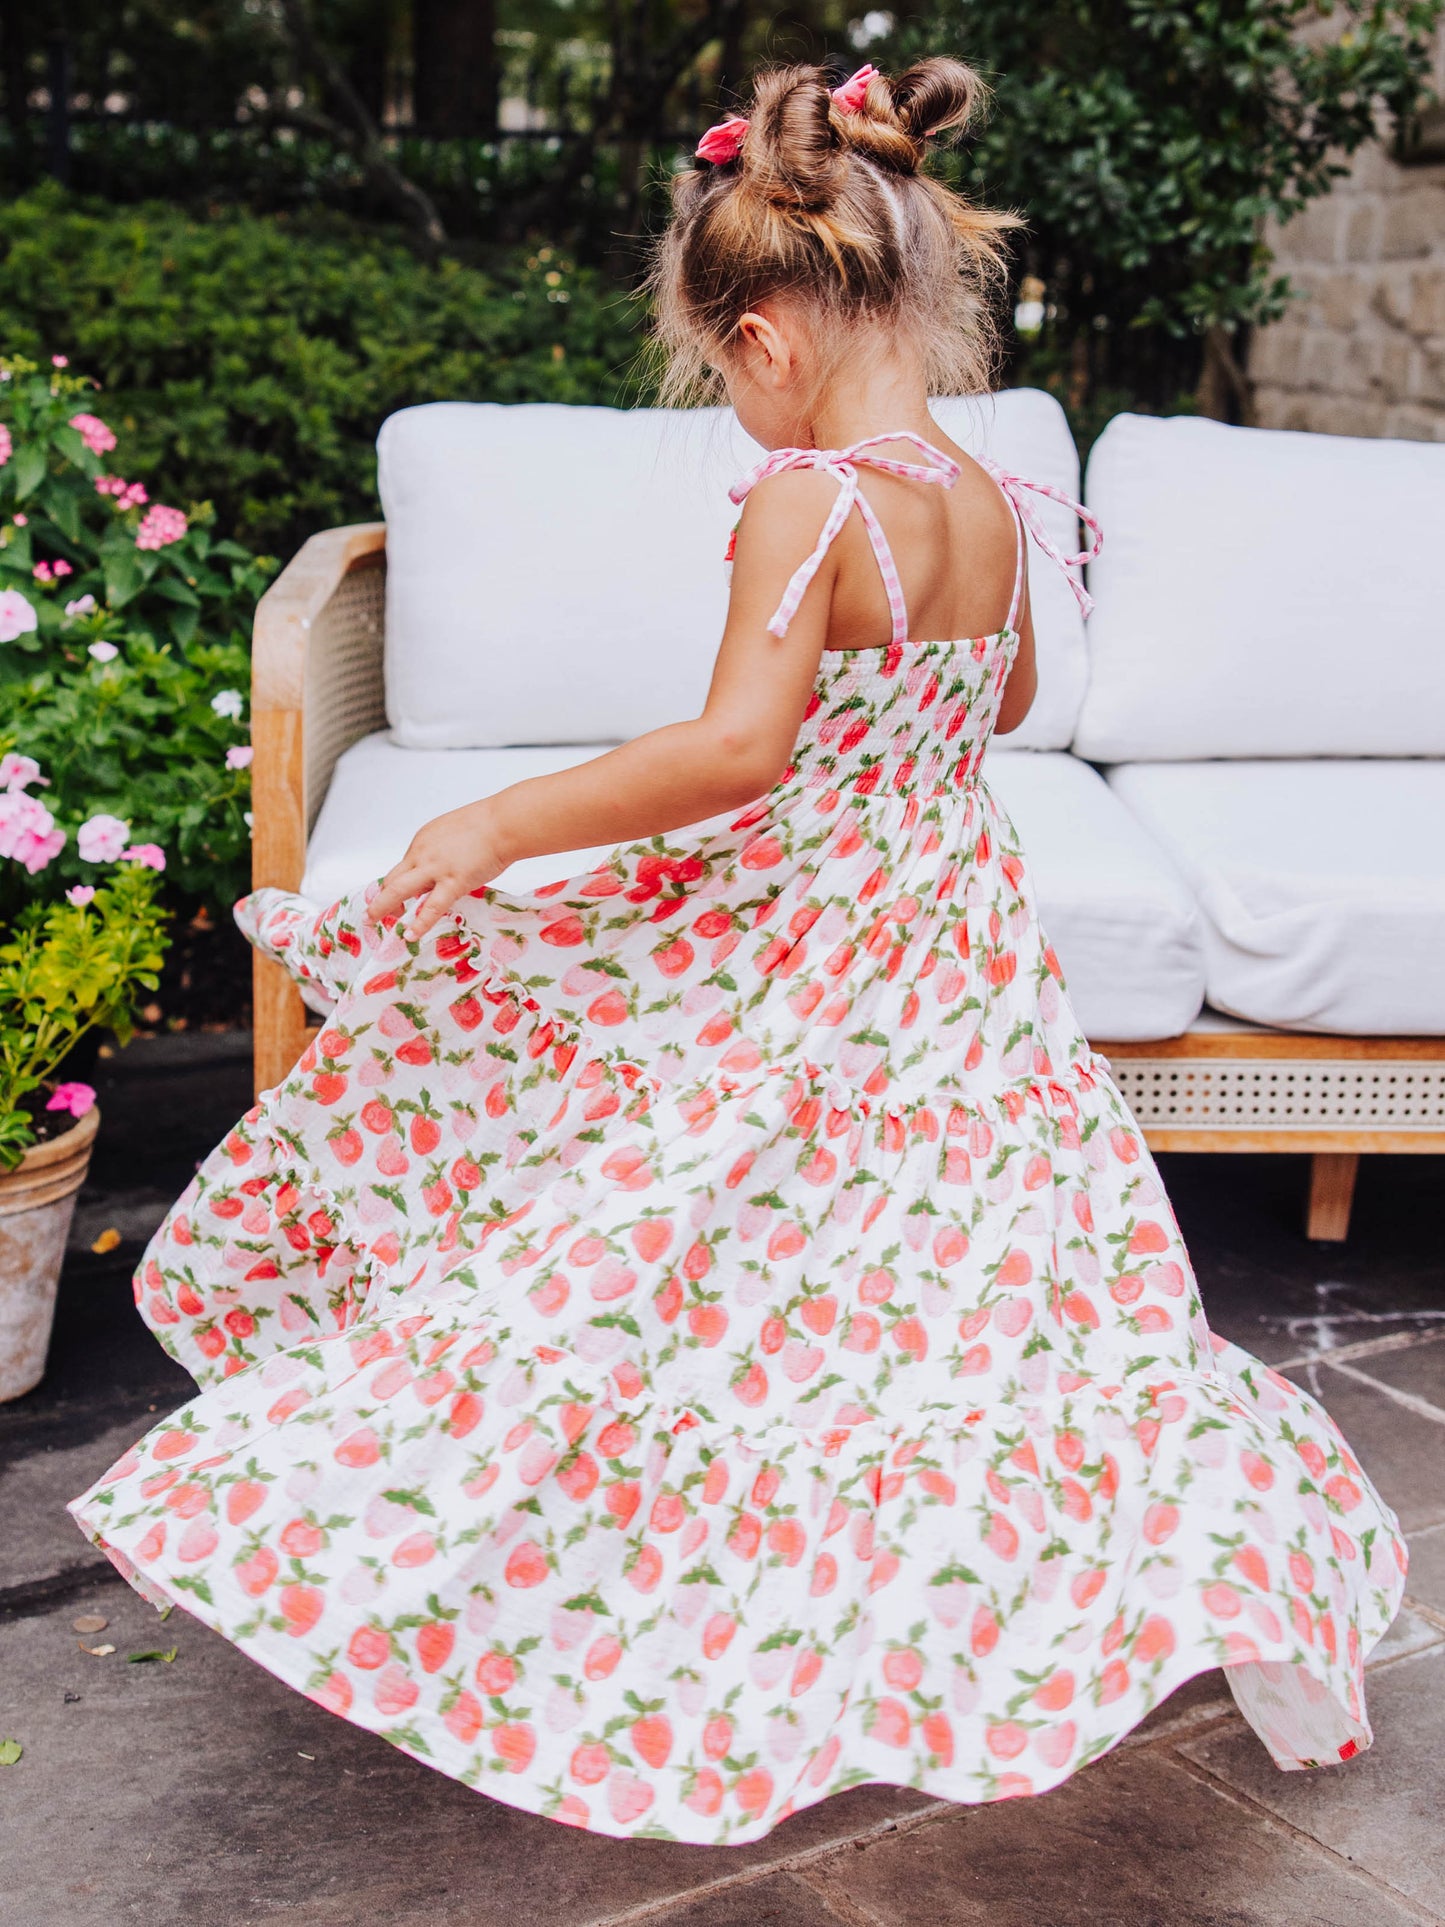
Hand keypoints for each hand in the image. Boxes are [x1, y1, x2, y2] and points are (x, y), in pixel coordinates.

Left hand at [369, 799, 509, 940]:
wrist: (503, 824)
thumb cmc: (487, 825)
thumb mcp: (453, 833)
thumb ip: (442, 852)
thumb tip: (441, 869)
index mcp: (422, 842)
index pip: (404, 868)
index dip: (398, 885)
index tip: (397, 898)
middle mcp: (422, 854)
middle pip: (392, 879)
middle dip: (381, 898)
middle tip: (374, 914)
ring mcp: (435, 869)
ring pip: (399, 890)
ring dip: (383, 907)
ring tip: (373, 922)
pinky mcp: (453, 882)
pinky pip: (432, 907)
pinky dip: (419, 923)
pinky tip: (411, 935)